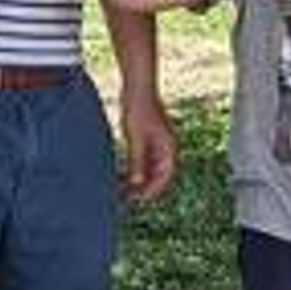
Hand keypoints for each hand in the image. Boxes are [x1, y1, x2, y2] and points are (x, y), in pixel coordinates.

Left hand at [119, 82, 178, 205]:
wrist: (136, 88)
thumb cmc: (138, 109)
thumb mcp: (136, 138)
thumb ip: (137, 161)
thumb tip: (137, 183)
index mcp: (168, 148)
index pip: (164, 176)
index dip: (152, 190)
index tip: (139, 201)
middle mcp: (165, 148)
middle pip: (158, 175)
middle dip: (145, 188)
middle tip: (128, 199)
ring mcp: (156, 144)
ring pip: (149, 169)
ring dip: (138, 180)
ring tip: (123, 191)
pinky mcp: (146, 139)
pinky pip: (142, 160)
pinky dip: (134, 169)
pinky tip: (122, 175)